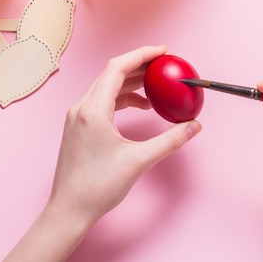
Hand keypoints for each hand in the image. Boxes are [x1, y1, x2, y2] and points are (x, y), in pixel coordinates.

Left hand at [51, 45, 201, 223]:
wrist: (69, 210)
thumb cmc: (97, 187)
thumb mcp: (140, 161)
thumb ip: (170, 140)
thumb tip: (194, 126)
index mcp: (93, 110)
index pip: (117, 68)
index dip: (142, 55)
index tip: (163, 51)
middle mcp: (81, 108)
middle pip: (111, 73)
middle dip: (139, 65)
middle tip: (164, 64)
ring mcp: (77, 117)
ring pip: (106, 86)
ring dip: (131, 82)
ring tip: (156, 84)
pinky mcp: (79, 126)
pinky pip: (102, 100)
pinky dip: (123, 97)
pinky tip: (140, 106)